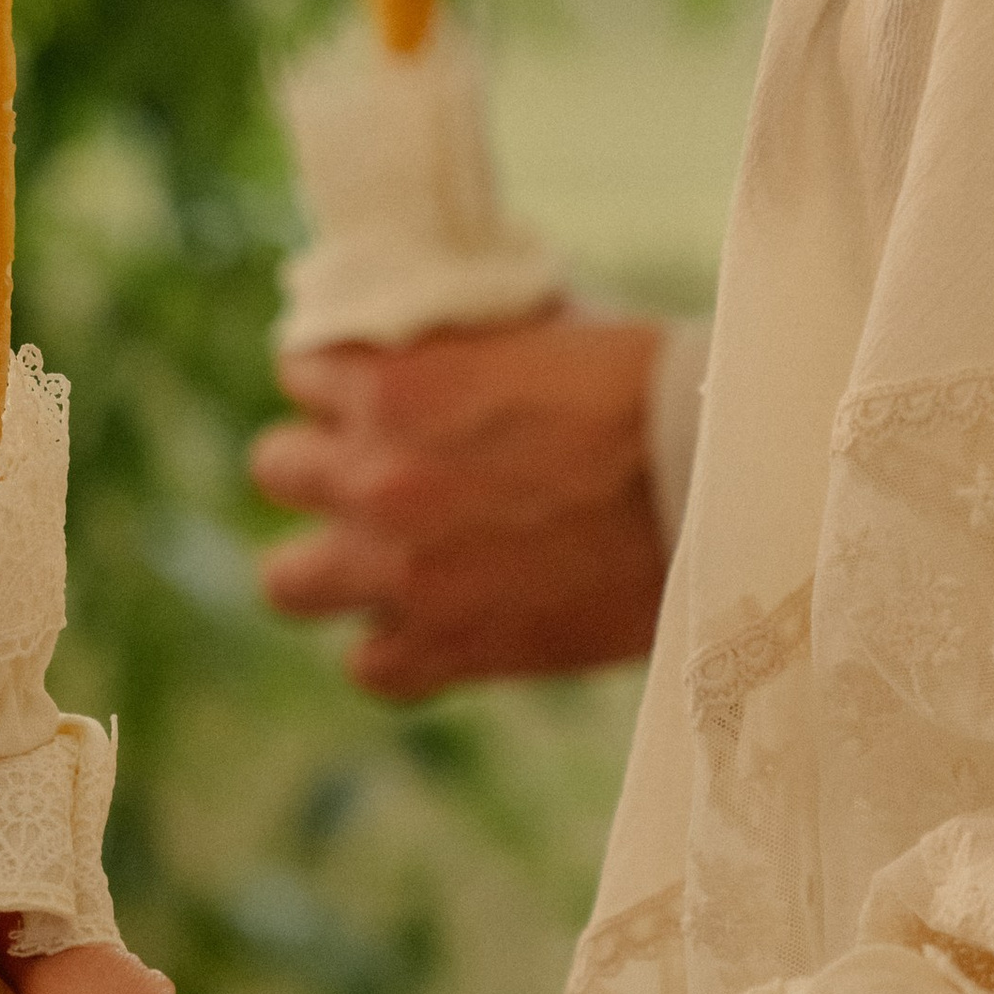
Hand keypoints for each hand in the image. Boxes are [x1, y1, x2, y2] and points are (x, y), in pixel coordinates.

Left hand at [256, 311, 668, 696]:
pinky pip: (370, 667)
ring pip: (286, 581)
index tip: (366, 389)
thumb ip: (463, 340)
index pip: (300, 370)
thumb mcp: (537, 326)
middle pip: (273, 467)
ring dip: (328, 563)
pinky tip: (436, 621)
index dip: (337, 380)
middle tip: (370, 467)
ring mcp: (405, 572)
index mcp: (395, 384)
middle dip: (319, 463)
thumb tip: (436, 328)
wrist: (720, 479)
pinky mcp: (453, 647)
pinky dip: (398, 647)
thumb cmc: (644, 387)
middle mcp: (377, 477)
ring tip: (377, 556)